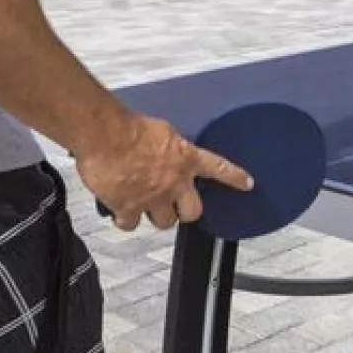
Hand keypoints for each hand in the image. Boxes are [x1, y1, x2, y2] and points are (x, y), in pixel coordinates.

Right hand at [75, 114, 253, 231]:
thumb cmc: (128, 128)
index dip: (235, 178)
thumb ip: (171, 147)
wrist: (105, 135)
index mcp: (185, 157)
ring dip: (155, 215)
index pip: (219, 168)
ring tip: (144, 203)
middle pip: (193, 212)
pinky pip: (131, 225)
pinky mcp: (130, 208)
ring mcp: (154, 198)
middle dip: (185, 211)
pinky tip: (121, 210)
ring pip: (164, 222)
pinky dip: (126, 219)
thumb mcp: (162, 131)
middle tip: (176, 205)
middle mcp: (174, 181)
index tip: (247, 184)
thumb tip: (168, 152)